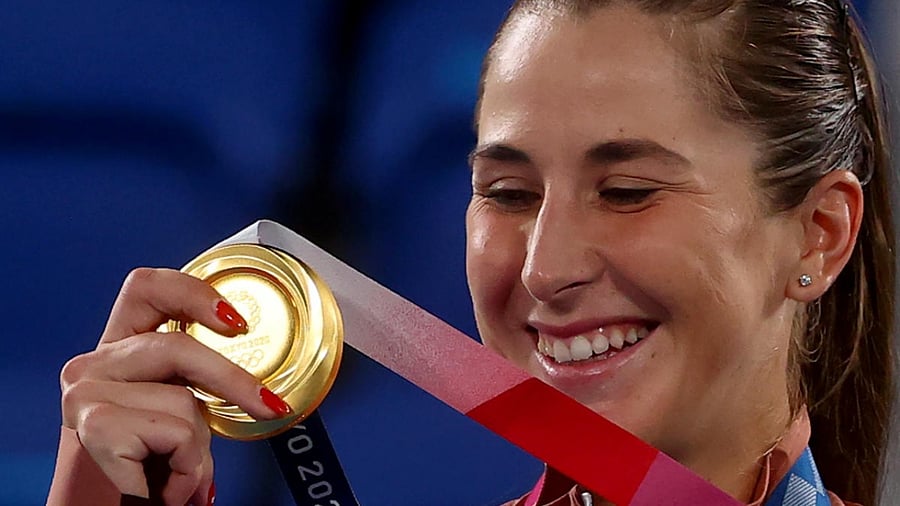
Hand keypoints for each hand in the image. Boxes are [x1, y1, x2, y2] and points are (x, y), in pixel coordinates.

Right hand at [60, 268, 290, 504]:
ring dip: (198, 449)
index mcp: (117, 350)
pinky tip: (161, 488)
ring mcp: (84, 394)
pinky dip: (184, 471)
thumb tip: (264, 391)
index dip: (194, 292)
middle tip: (269, 407)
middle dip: (234, 384)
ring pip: (182, 401)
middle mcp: (92, 365)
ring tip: (177, 476)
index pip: (146, 288)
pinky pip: (173, 436)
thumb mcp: (171, 416)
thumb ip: (195, 386)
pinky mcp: (91, 426)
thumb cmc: (143, 472)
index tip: (236, 322)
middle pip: (178, 346)